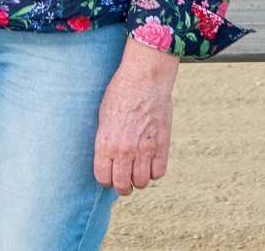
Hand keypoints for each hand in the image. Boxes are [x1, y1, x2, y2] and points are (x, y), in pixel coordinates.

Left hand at [92, 38, 178, 195]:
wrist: (144, 78)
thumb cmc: (121, 93)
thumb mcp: (104, 117)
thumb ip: (106, 142)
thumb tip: (108, 160)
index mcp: (105, 144)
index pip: (103, 179)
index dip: (107, 179)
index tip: (111, 174)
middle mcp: (124, 151)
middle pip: (123, 186)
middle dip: (123, 185)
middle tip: (126, 177)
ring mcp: (144, 149)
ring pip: (142, 182)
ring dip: (140, 178)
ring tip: (139, 168)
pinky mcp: (161, 145)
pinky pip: (159, 172)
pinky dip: (155, 170)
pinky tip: (151, 160)